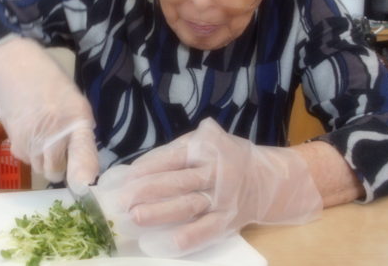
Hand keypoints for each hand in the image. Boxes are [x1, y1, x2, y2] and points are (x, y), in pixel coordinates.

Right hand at [0, 38, 98, 193]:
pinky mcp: (14, 142)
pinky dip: (29, 152)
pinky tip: (29, 131)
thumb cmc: (49, 80)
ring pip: (40, 168)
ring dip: (43, 159)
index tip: (83, 184)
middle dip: (59, 167)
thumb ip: (79, 132)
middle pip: (56, 172)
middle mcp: (54, 133)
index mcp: (77, 118)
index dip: (83, 171)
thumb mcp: (74, 100)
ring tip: (43, 134)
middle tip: (60, 148)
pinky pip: (26, 159)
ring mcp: (31, 140)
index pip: (82, 152)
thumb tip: (83, 165)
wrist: (12, 65)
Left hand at [96, 118, 321, 256]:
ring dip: (160, 213)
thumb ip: (174, 152)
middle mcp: (214, 172)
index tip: (124, 179)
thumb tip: (135, 170)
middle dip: (146, 191)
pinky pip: (206, 230)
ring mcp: (221, 198)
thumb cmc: (225, 159)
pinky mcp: (227, 220)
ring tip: (135, 217)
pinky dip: (187, 237)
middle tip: (121, 200)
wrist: (266, 179)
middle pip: (176, 181)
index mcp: (205, 149)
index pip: (170, 158)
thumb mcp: (204, 143)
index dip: (145, 168)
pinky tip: (166, 243)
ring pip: (187, 205)